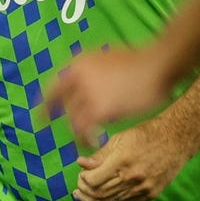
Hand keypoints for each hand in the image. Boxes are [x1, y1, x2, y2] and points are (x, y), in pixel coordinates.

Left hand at [43, 46, 169, 147]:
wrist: (158, 65)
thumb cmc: (140, 62)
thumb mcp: (108, 57)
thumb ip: (92, 71)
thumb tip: (85, 84)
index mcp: (79, 63)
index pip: (54, 88)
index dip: (46, 105)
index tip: (41, 119)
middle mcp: (77, 76)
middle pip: (66, 107)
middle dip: (71, 121)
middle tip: (77, 133)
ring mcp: (87, 92)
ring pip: (74, 120)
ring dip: (81, 132)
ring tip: (90, 139)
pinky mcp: (99, 109)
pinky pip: (85, 130)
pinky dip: (87, 138)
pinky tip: (95, 143)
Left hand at [71, 118, 190, 200]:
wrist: (176, 139)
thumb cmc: (146, 134)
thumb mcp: (120, 139)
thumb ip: (100, 154)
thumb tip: (81, 164)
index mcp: (122, 160)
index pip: (93, 181)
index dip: (83, 181)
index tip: (80, 175)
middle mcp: (133, 177)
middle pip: (100, 194)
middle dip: (86, 193)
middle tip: (79, 188)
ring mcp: (143, 188)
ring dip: (96, 200)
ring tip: (87, 196)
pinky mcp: (151, 194)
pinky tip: (105, 196)